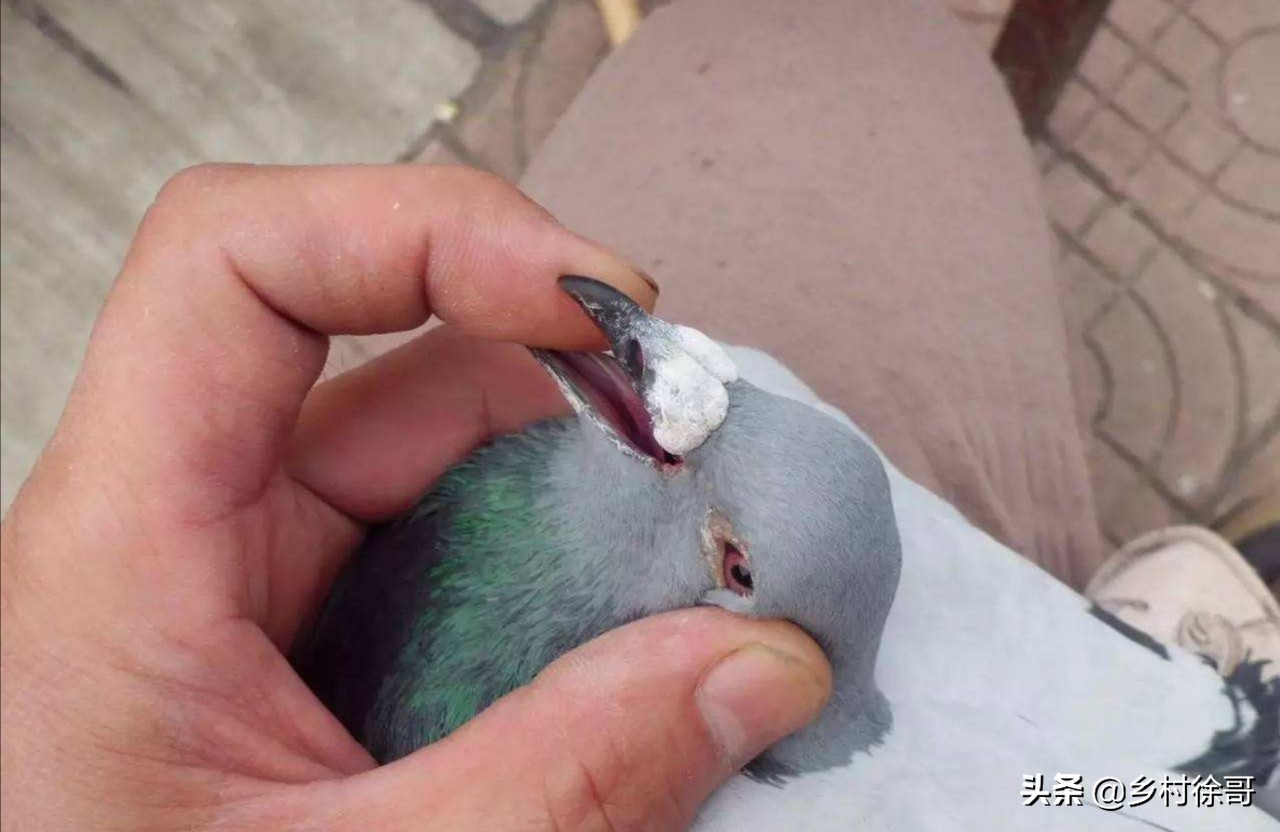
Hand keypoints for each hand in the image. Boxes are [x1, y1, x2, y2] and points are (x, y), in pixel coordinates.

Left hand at [0, 165, 830, 830]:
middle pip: (385, 348)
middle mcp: (188, 533)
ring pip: (440, 445)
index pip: (236, 264)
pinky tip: (638, 615)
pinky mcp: (321, 637)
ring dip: (582, 473)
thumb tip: (759, 662)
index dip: (423, 231)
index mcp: (128, 552)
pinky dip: (561, 558)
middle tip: (700, 443)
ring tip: (696, 542)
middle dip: (563, 367)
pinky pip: (455, 540)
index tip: (595, 306)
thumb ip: (566, 777)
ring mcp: (262, 583)